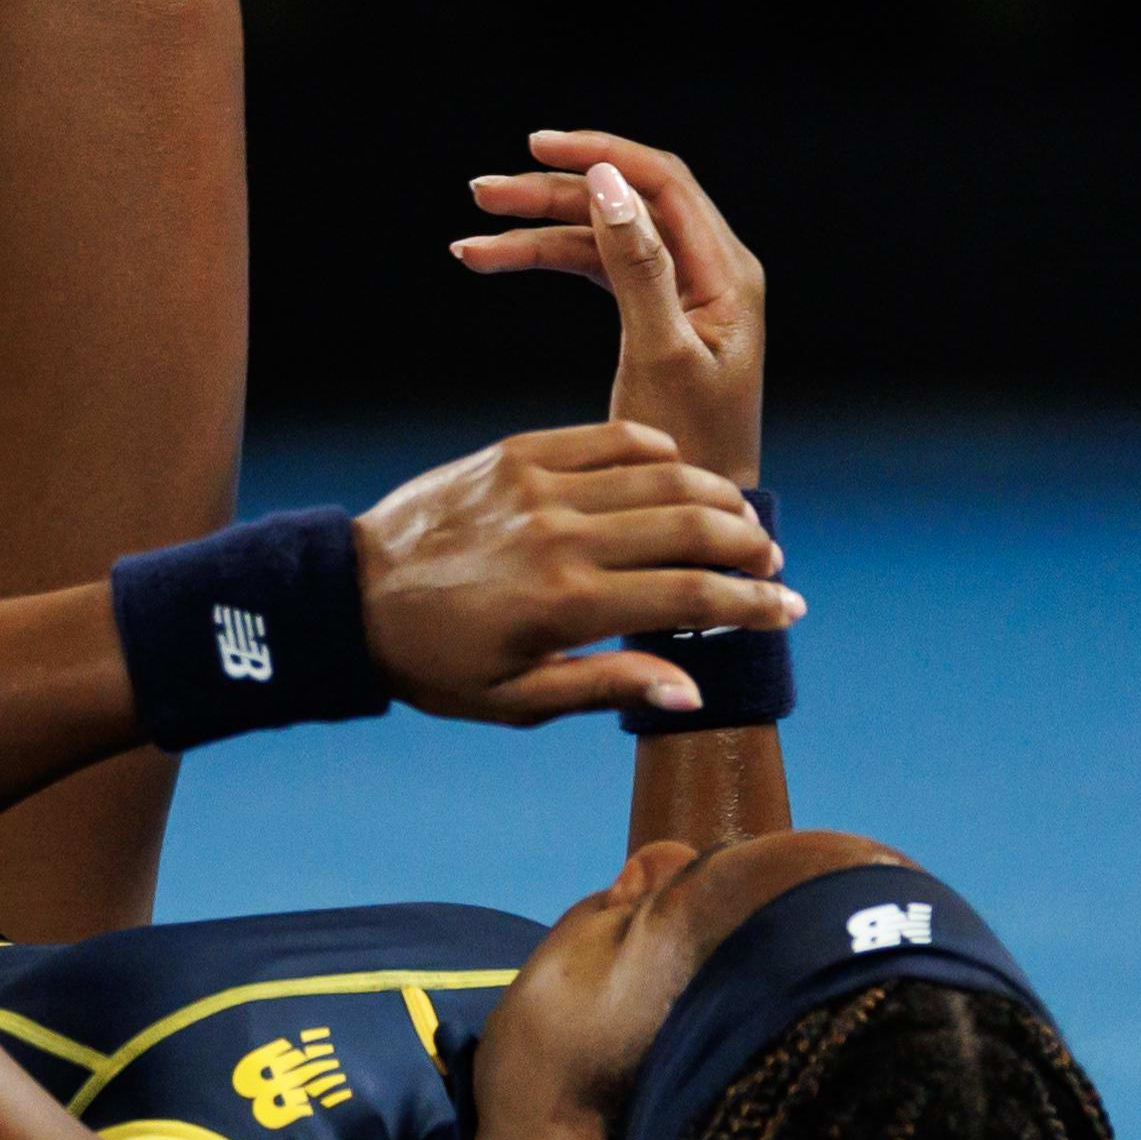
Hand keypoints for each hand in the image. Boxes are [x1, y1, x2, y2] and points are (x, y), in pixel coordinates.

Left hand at [353, 422, 800, 726]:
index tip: (789, 609)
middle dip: (747, 546)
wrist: (350, 598)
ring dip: (713, 496)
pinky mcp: (516, 452)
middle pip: (690, 526)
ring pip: (660, 474)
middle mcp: (561, 536)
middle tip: (770, 565)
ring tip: (737, 521)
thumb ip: (609, 687)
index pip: (690, 595)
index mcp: (566, 605)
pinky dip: (655, 451)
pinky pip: (607, 440)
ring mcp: (538, 485)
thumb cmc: (436, 663)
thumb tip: (694, 691)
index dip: (752, 604)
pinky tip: (677, 471)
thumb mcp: (517, 700)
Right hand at [452, 131, 766, 482]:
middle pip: (622, 203)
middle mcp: (707, 271)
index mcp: (725, 273)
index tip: (538, 148)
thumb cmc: (691, 445)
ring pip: (599, 236)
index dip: (601, 155)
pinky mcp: (650, 314)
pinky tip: (492, 261)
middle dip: (552, 193)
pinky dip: (545, 262)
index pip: (663, 183)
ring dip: (536, 232)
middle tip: (482, 193)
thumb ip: (638, 269)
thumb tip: (608, 185)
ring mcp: (677, 291)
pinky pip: (594, 269)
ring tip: (469, 243)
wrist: (701, 505)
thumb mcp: (660, 356)